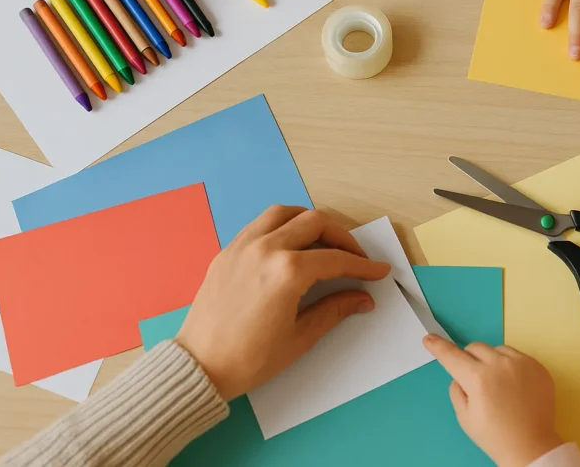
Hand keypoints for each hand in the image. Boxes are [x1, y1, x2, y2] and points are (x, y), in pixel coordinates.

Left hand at [175, 206, 389, 400]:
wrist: (201, 366)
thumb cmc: (251, 358)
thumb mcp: (300, 337)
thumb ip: (334, 310)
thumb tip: (363, 299)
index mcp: (287, 272)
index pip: (336, 259)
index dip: (362, 264)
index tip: (378, 270)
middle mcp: (266, 248)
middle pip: (314, 222)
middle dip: (342, 236)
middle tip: (355, 255)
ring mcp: (243, 246)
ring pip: (284, 213)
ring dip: (309, 221)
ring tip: (324, 240)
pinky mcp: (227, 251)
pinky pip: (260, 224)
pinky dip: (282, 225)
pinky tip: (290, 244)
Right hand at [423, 335, 562, 466]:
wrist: (531, 447)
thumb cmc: (494, 436)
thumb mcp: (464, 417)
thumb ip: (456, 389)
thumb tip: (460, 374)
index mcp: (478, 378)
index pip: (452, 356)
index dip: (438, 347)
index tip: (429, 339)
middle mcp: (500, 364)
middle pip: (475, 348)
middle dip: (469, 359)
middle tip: (474, 380)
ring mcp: (522, 363)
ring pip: (497, 349)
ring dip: (491, 361)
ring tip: (498, 385)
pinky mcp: (538, 366)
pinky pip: (517, 356)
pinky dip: (510, 365)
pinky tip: (514, 386)